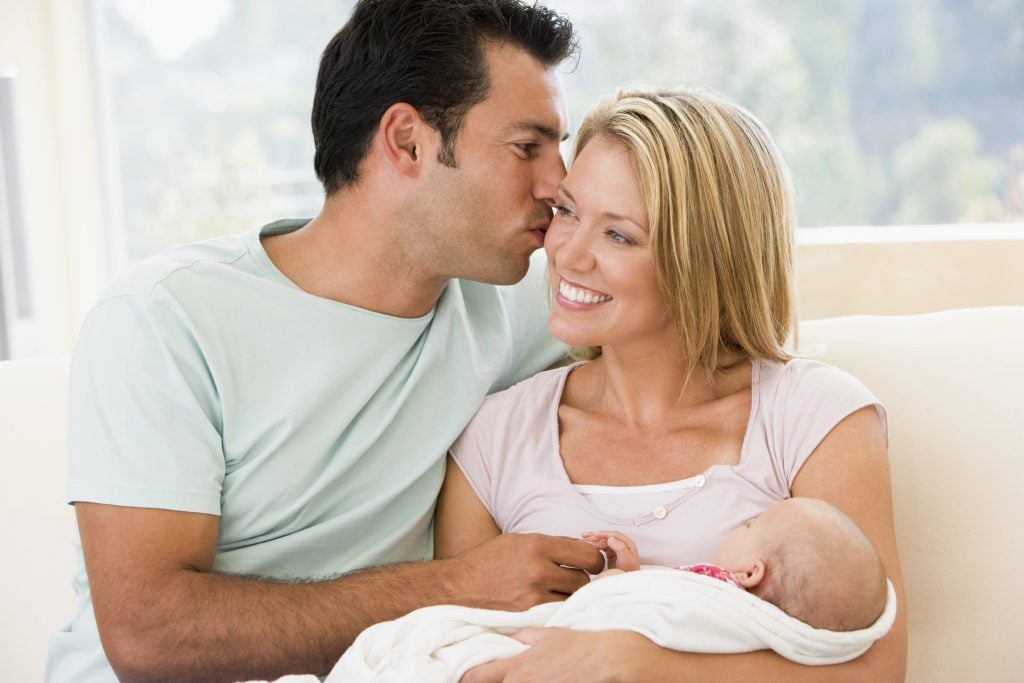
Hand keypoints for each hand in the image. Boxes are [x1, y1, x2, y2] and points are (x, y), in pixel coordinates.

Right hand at [446, 533, 604, 611]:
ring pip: (573, 597)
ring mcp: (534, 594)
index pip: (586, 553)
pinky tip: (549, 602)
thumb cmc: (488, 561)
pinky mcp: (528, 614)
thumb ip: (550, 545)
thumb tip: (582, 551)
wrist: (458, 586)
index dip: (595, 559)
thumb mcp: (518, 541)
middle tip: (572, 577)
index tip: (593, 563)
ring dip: (570, 594)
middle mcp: (538, 568)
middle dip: (581, 578)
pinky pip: (558, 611)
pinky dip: (557, 607)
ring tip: (557, 590)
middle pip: (583, 578)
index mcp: (537, 544)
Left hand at [460, 627, 651, 682]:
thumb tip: (512, 637)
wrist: (610, 658)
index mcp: (516, 668)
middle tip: (489, 676)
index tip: (459, 676)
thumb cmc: (582, 644)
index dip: (467, 679)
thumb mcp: (550, 635)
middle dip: (490, 681)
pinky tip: (546, 678)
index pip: (476, 678)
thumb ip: (526, 637)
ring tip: (532, 674)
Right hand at [582, 530, 639, 570]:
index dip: (603, 534)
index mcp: (628, 543)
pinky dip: (595, 546)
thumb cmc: (629, 571)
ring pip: (603, 542)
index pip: (614, 535)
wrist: (628, 582)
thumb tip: (610, 538)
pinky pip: (602, 547)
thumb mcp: (626, 559)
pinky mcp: (611, 554)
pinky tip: (589, 546)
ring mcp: (616, 549)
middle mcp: (622, 544)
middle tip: (584, 535)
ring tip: (583, 540)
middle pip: (607, 537)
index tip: (594, 534)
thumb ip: (619, 548)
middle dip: (595, 536)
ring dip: (593, 540)